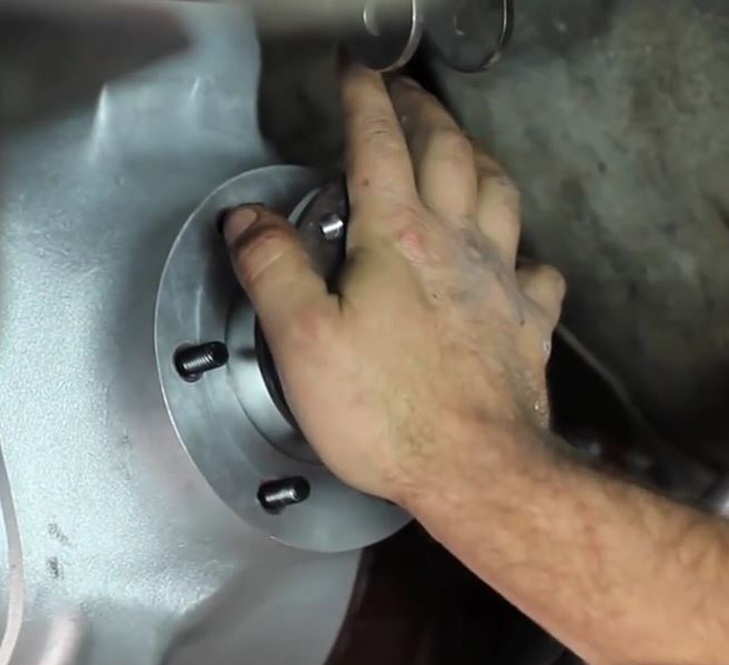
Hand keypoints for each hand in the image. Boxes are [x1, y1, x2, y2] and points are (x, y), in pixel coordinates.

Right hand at [222, 61, 564, 508]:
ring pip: (500, 192)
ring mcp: (500, 282)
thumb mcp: (301, 339)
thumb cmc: (386, 412)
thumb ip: (272, 268)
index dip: (365, 99)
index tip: (356, 74)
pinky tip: (514, 255)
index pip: (380, 145)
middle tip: (405, 95)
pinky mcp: (526, 325)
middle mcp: (457, 246)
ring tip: (460, 149)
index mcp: (397, 240)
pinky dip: (523, 247)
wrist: (476, 470)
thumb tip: (247, 219)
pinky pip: (538, 267)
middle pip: (449, 152)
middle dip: (424, 112)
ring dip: (477, 158)